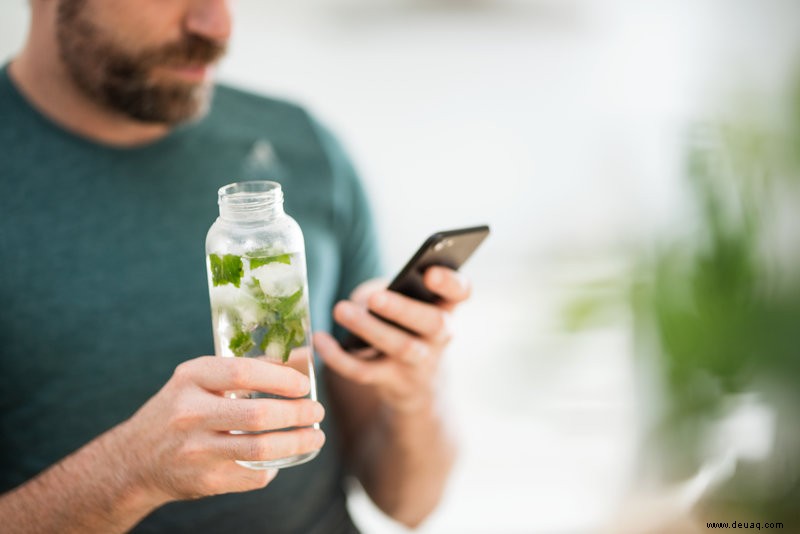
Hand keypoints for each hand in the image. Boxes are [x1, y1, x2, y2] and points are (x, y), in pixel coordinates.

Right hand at [109, 356, 324, 503]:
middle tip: (317, 411)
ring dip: (297, 443)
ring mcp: (196, 450)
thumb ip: (252, 368)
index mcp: (191, 378)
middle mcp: (190, 413)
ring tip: (315, 436)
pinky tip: (284, 457)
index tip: (304, 385)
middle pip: (257, 415)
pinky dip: (274, 466)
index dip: (281, 379)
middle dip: (297, 414)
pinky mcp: (205, 480)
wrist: (134, 460)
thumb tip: (305, 359)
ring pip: (260, 450)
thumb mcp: (203, 379)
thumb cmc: (181, 409)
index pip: (243, 373)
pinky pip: (253, 474)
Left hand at [314, 266, 471, 412]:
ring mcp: (419, 362)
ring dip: (369, 329)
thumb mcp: (406, 305)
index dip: (450, 283)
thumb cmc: (406, 327)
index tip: (430, 272)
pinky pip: (365, 372)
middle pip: (432, 323)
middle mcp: (440, 336)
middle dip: (403, 310)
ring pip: (400, 347)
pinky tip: (320, 339)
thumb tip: (362, 301)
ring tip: (341, 310)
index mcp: (446, 307)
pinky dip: (339, 357)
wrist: (417, 384)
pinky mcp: (394, 382)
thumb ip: (388, 293)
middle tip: (375, 298)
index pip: (461, 292)